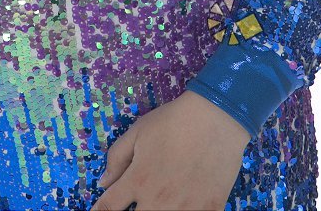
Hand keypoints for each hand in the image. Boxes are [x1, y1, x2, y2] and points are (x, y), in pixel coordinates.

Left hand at [90, 89, 249, 210]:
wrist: (216, 118)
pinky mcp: (208, 210)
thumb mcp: (138, 131)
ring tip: (155, 205)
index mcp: (138, 181)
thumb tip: (104, 182)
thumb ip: (117, 158)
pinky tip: (182, 207)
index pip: (109, 207)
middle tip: (134, 205)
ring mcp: (184, 209)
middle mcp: (157, 201)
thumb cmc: (173, 121)